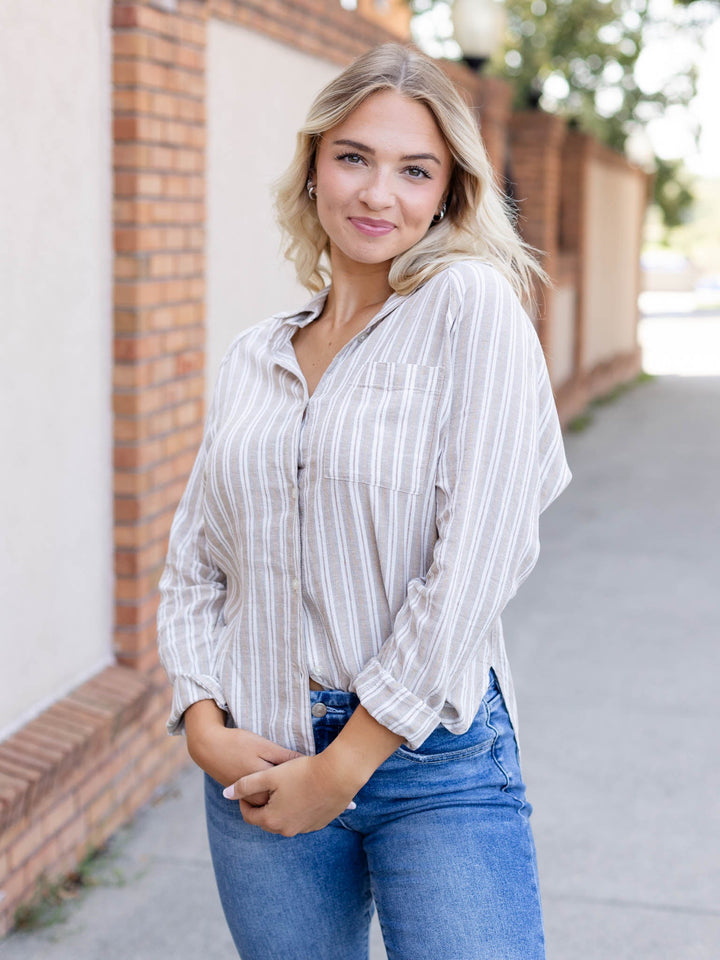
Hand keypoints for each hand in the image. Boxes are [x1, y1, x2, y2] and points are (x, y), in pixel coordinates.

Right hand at [183, 700, 301, 803]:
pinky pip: (262, 801)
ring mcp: (248, 798)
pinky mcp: (243, 797)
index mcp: (264, 782)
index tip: (310, 772)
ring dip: (282, 794)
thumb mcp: (263, 746)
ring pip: (272, 802)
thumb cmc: (238, 743)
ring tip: (292, 782)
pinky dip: (271, 794)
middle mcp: (256, 795)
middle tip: (303, 778)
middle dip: (294, 790)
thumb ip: (284, 756)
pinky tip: (277, 784)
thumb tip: (306, 762)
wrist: (208, 748)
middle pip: (282, 799)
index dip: (302, 780)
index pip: (291, 788)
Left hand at [223, 751, 359, 835]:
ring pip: (284, 819)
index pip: (249, 815)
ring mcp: (304, 828)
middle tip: (265, 786)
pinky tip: (302, 791)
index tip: (246, 788)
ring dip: (280, 806)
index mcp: (271, 819)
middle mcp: (286, 830)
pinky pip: (301, 818)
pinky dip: (297, 808)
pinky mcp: (319, 823)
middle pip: (266, 819)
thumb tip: (225, 794)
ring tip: (284, 786)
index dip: (243, 801)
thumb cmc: (302, 772)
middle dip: (262, 804)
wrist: (338, 775)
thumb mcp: (270, 775)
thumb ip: (245, 785)